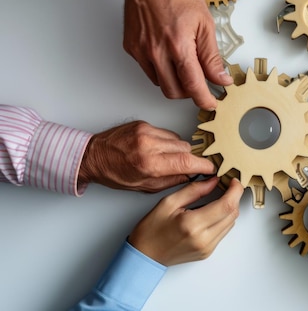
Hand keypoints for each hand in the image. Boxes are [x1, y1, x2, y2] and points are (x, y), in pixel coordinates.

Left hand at [78, 121, 214, 192]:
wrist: (92, 156)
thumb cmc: (113, 174)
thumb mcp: (144, 186)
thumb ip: (171, 181)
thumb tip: (191, 176)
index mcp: (149, 164)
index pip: (186, 161)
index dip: (203, 165)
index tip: (211, 168)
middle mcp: (148, 145)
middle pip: (185, 148)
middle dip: (188, 158)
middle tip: (182, 166)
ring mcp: (146, 132)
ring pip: (178, 139)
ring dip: (177, 149)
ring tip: (165, 158)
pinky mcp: (144, 123)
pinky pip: (166, 132)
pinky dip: (166, 141)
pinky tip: (156, 148)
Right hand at [114, 0, 232, 109]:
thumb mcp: (205, 23)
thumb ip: (212, 56)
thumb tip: (220, 78)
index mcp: (178, 45)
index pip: (192, 84)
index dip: (203, 99)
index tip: (210, 103)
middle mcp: (156, 51)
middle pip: (174, 91)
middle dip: (189, 93)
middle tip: (201, 84)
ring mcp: (141, 51)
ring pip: (160, 84)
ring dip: (175, 82)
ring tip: (185, 65)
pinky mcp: (131, 48)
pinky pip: (148, 71)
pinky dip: (161, 70)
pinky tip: (169, 56)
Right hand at [128, 177, 243, 265]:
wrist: (145, 256)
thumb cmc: (151, 230)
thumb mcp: (168, 202)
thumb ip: (194, 190)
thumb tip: (213, 181)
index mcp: (192, 224)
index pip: (227, 205)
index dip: (235, 190)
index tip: (233, 180)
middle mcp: (203, 239)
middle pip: (233, 214)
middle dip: (234, 197)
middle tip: (228, 186)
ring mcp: (207, 248)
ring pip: (231, 223)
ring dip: (229, 208)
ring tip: (219, 197)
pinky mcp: (208, 252)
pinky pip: (224, 231)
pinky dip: (222, 219)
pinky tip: (212, 212)